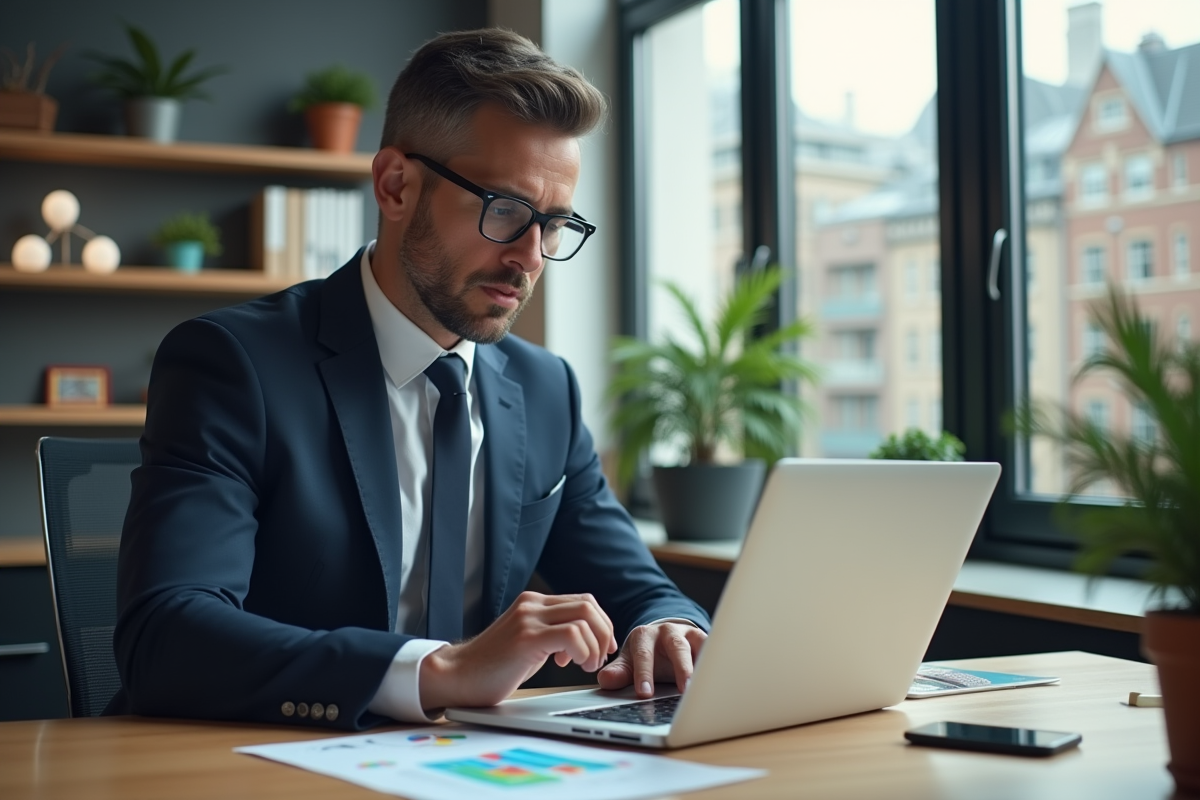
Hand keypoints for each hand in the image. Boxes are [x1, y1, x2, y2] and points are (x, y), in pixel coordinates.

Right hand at [419, 591, 616, 709]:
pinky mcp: (526, 638)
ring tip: (586, 666)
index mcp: (534, 603)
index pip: (583, 601)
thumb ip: (551, 633)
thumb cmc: (492, 667)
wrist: (456, 676)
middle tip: (600, 658)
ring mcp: (528, 619)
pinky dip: (582, 651)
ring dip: (594, 646)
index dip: (602, 624)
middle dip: (604, 633)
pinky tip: (572, 666)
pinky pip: (571, 634)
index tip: (602, 648)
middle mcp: (532, 605)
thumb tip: (584, 638)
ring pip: (584, 617)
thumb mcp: (528, 642)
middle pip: (588, 606)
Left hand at [597, 622, 707, 697]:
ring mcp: (689, 635)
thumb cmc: (647, 654)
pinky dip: (717, 664)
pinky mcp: (706, 640)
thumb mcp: (630, 662)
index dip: (644, 673)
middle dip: (681, 668)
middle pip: (677, 647)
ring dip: (704, 665)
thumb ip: (619, 672)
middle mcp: (668, 631)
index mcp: (645, 636)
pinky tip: (720, 681)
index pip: (643, 654)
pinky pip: (715, 650)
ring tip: (707, 686)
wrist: (664, 639)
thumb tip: (606, 681)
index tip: (644, 693)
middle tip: (684, 690)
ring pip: (700, 646)